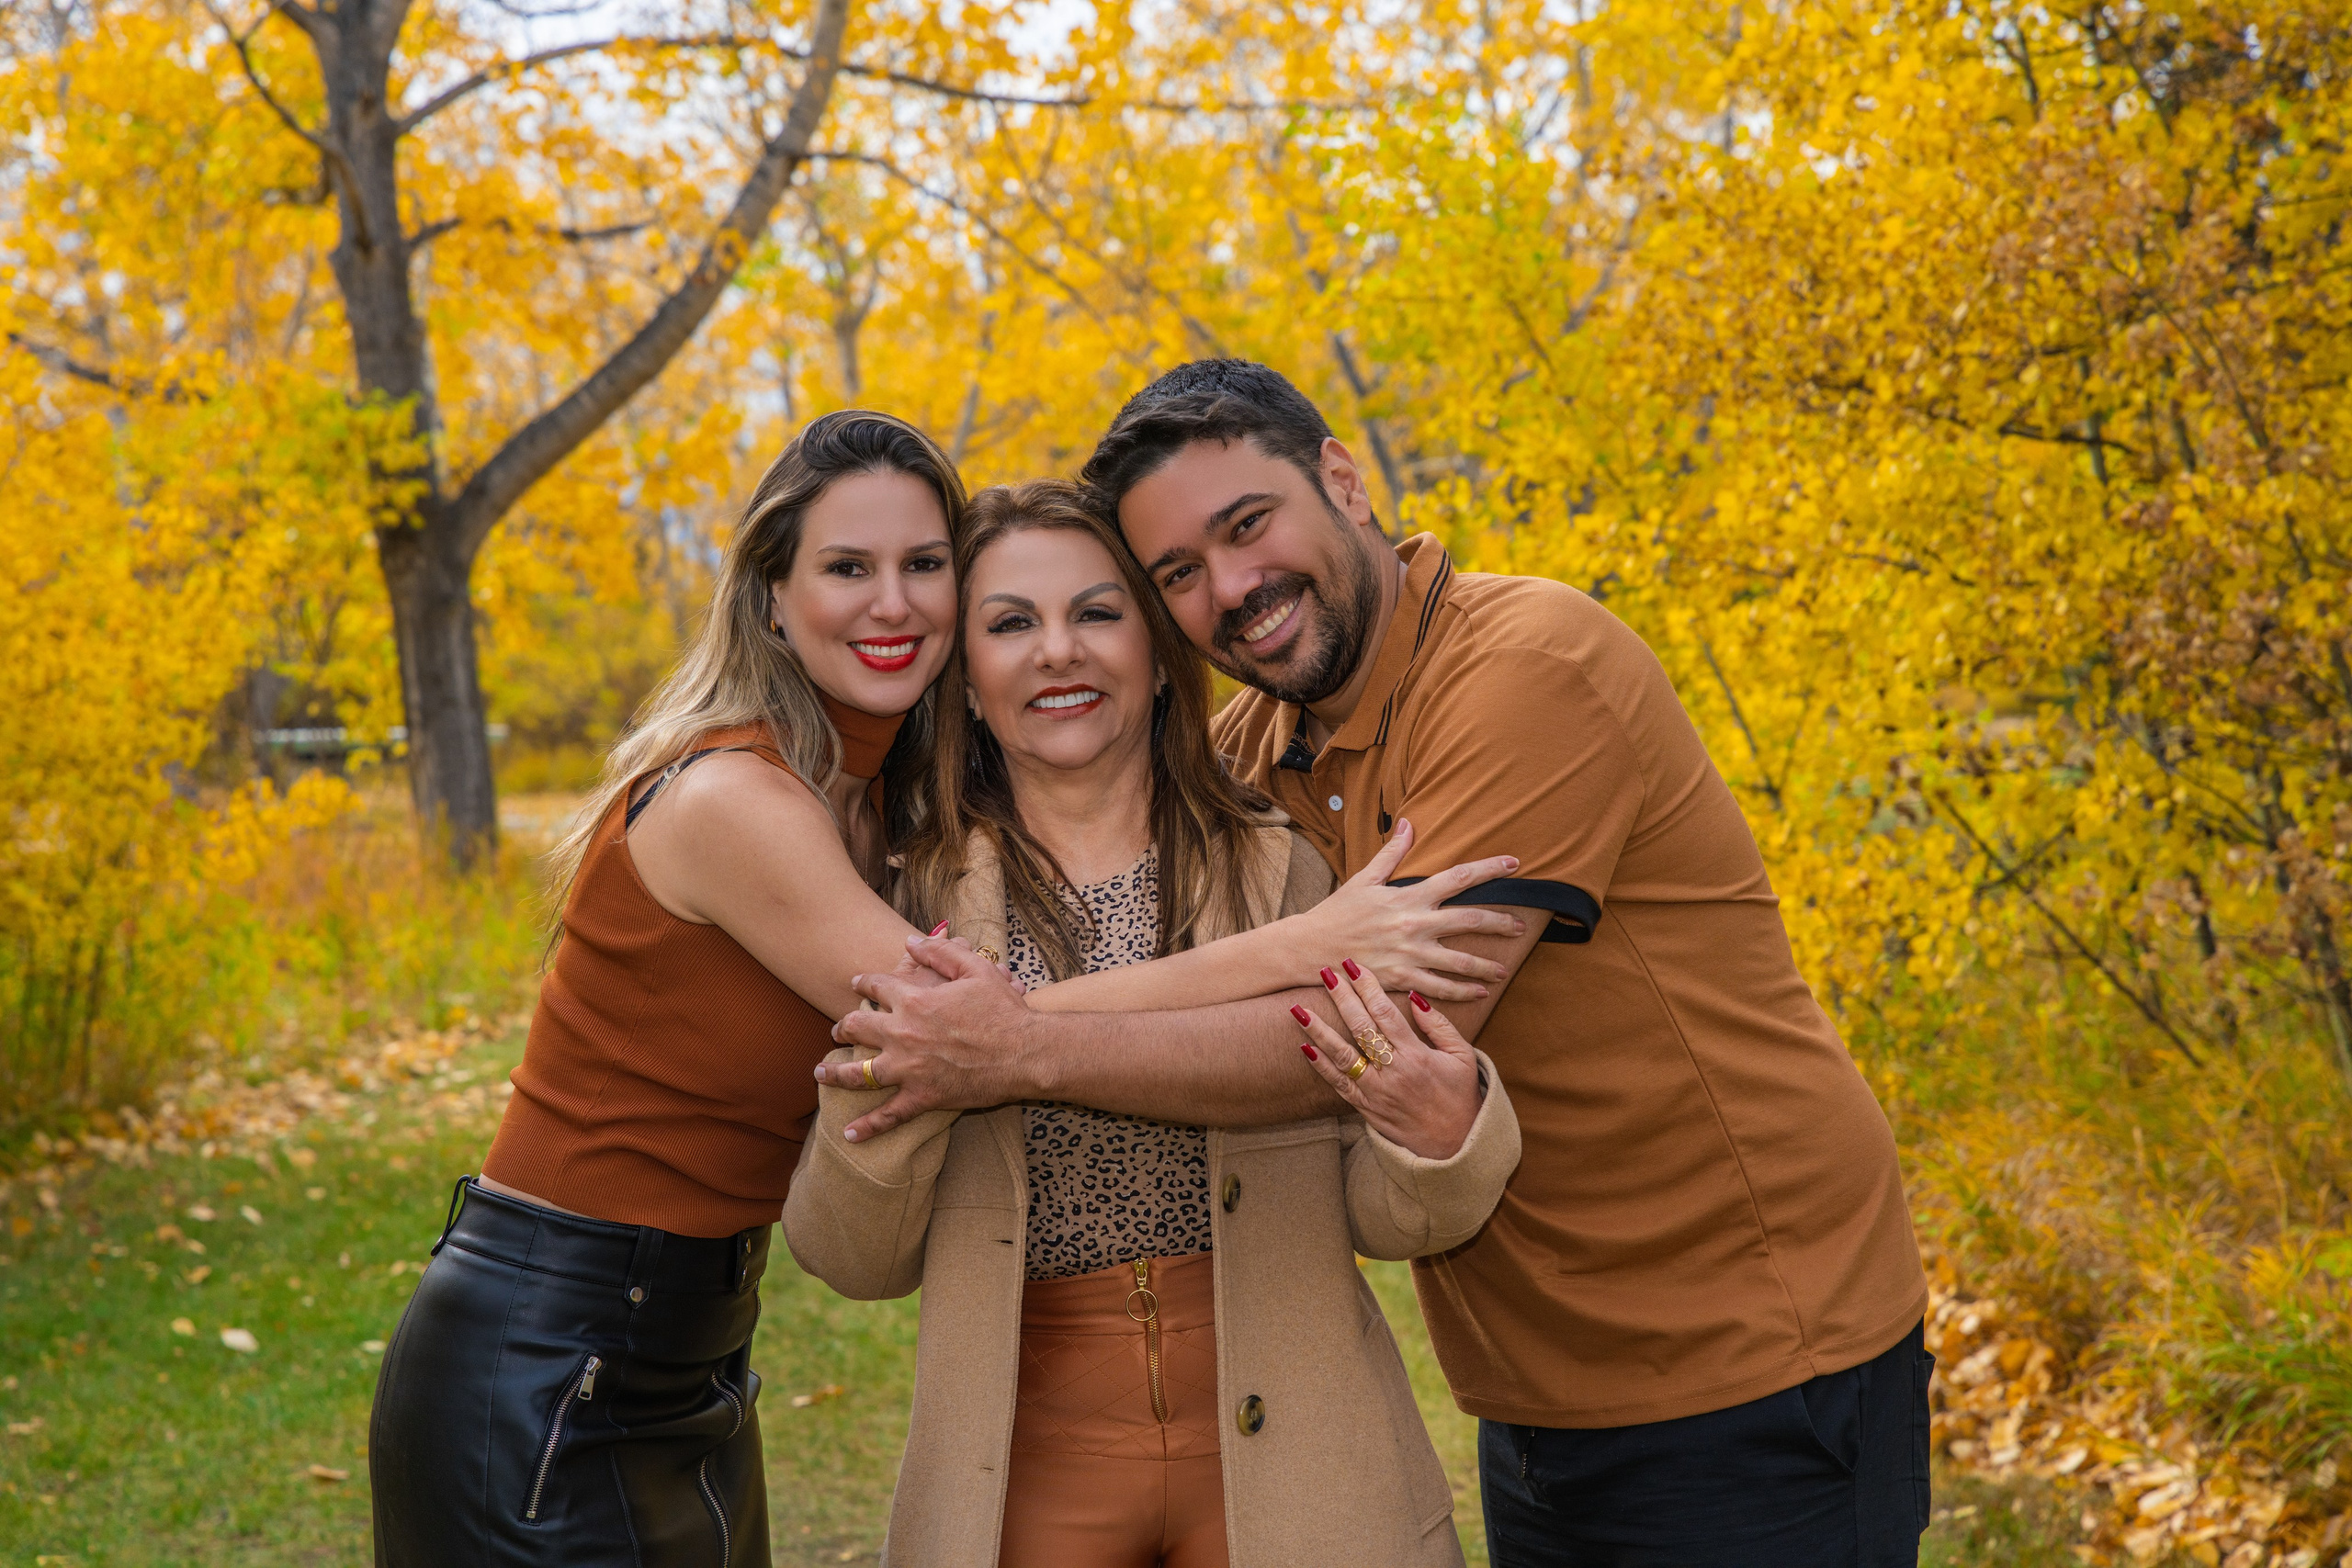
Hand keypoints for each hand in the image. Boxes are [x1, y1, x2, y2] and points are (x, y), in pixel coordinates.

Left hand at [815, 935, 1035, 1140]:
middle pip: (857, 1028)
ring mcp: (909, 1069)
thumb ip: (941, 952)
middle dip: (842, 1027)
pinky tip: (849, 1134)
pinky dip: (868, 1126)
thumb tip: (910, 942)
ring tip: (820, 1072)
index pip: (877, 987)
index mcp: (915, 1001)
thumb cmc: (1004, 1010)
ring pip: (859, 1073)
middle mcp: (903, 1034)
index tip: (857, 984)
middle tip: (836, 1030)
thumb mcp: (976, 970)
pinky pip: (888, 1115)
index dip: (864, 983)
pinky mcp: (923, 1097)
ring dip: (835, 1072)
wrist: (1025, 1053)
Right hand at [1287, 818, 1524, 1001]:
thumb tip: (1409, 823)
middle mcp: (1414, 924)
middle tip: (1520, 926)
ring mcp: (1410, 955)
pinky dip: (1463, 992)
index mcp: (1408, 896)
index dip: (1489, 869)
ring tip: (1504, 971)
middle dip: (1500, 923)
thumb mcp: (1364, 878)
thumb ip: (1393, 853)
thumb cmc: (1337, 912)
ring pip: (1461, 961)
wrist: (1309, 948)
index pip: (1459, 877)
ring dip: (1487, 967)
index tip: (1514, 864)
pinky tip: (1479, 994)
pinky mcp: (1402, 980)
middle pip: (1470, 920)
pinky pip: (1440, 989)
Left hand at [1291, 960, 1482, 1159]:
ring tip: (1298, 1008)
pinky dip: (1320, 1066)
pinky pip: (1339, 1085)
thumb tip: (1415, 997)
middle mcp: (1393, 1072)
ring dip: (1319, 1030)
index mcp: (1417, 1056)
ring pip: (1342, 1056)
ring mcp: (1376, 1092)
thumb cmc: (1460, 1096)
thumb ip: (1440, 1026)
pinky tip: (1304, 1047)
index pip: (1386, 1014)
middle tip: (1325, 972)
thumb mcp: (1463, 1057)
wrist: (1454, 1145)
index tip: (1354, 967)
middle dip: (1341, 998)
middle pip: (1360, 1028)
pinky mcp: (1366, 1108)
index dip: (1368, 988)